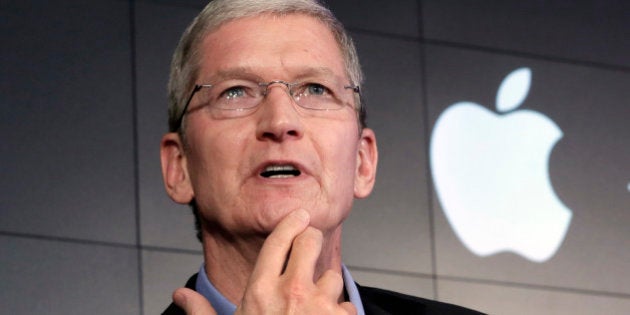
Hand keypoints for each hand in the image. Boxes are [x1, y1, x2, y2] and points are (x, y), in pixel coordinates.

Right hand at [172, 209, 355, 314]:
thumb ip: (203, 313)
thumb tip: (180, 295)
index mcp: (260, 292)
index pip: (278, 240)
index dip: (291, 223)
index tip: (300, 215)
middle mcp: (291, 292)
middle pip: (310, 242)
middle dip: (311, 242)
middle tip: (310, 248)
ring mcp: (319, 305)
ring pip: (332, 275)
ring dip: (325, 288)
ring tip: (312, 309)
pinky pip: (347, 305)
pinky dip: (340, 314)